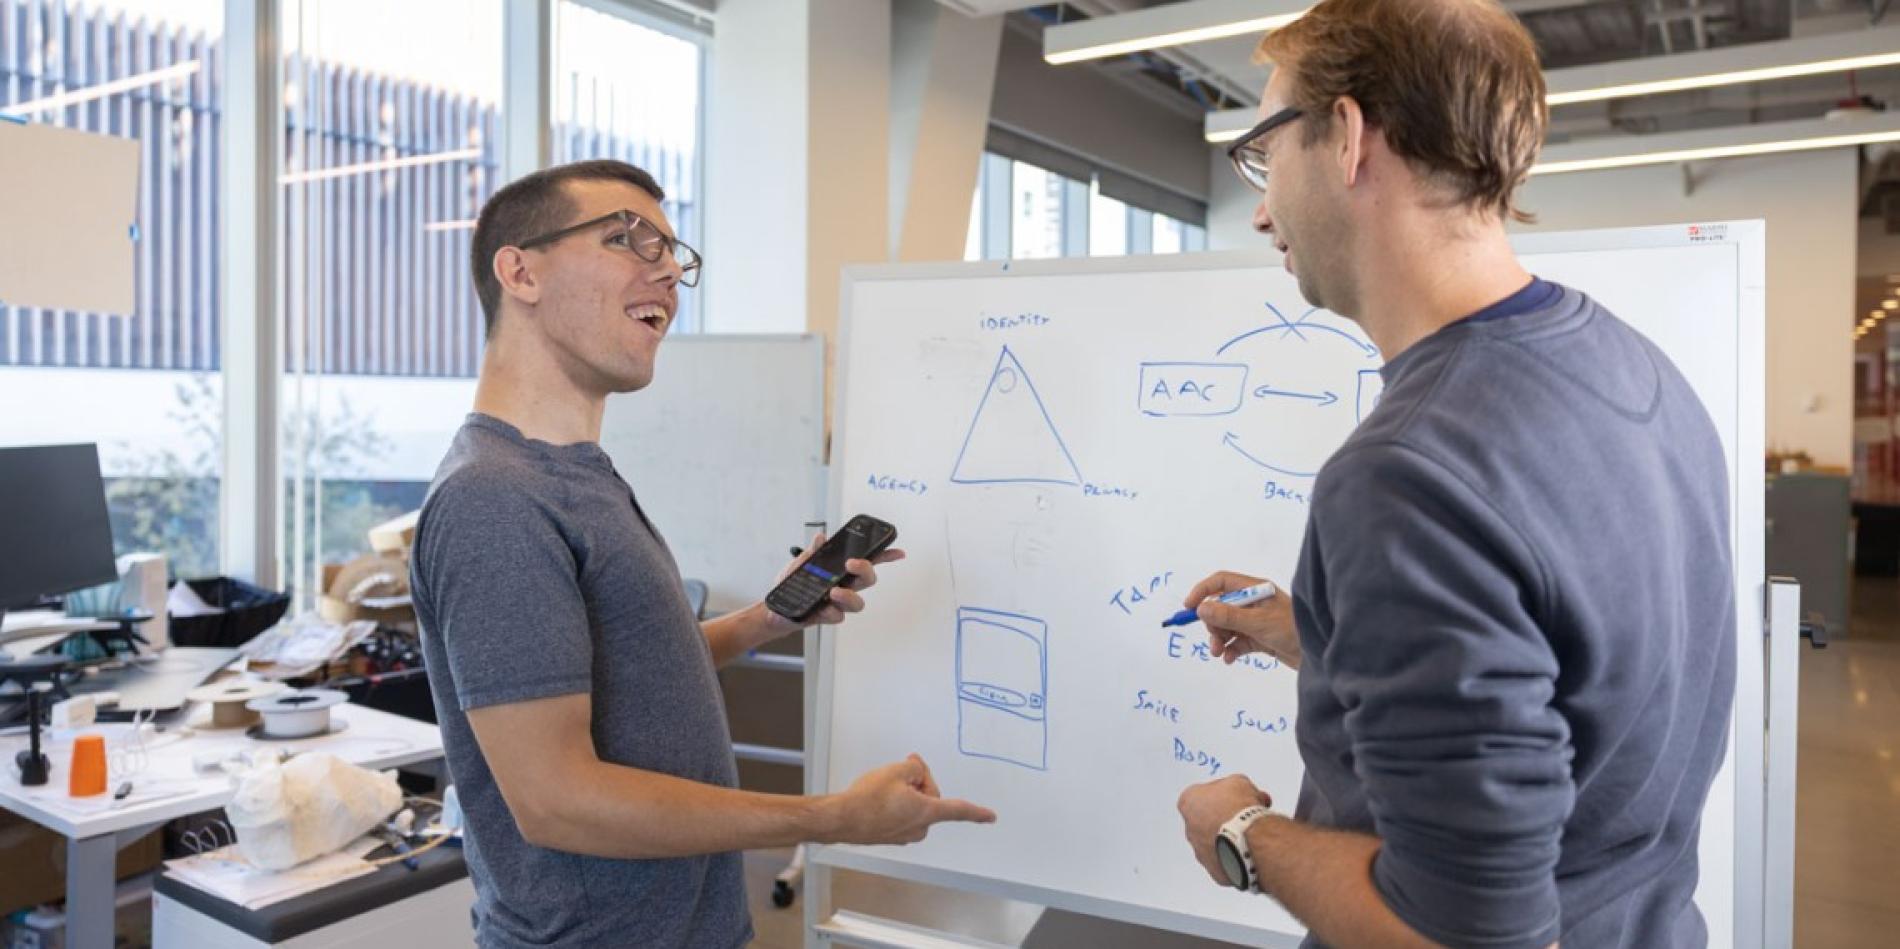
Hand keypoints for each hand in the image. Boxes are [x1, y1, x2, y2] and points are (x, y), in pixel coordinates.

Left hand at [768, 531, 906, 630]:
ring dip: (849, 596)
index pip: (867, 562)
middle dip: (865, 570)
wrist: (776, 608)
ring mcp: (837, 603)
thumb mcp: (800, 563)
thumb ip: (813, 552)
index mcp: (841, 571)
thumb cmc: (792, 584)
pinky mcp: (827, 616)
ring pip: (858, 603)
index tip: (898, 552)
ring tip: (834, 591)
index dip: (884, 557)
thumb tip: (821, 538)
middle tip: (851, 564)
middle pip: (868, 580)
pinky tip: (820, 607)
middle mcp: (844, 586)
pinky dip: (830, 611)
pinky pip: (837, 616)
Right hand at [827, 754, 995, 844]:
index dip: (977, 812)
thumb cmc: (868, 799)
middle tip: (900, 771)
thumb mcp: (897, 770)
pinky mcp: (890, 837)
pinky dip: (893, 805)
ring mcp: (904, 835)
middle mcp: (919, 828)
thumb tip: (916, 770)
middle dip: (918, 783)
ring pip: (913, 806)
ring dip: (904, 794)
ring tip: (882, 787)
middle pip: (929, 798)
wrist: (841, 819)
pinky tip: (877, 798)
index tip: (990, 817)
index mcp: (926, 812)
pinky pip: (900, 815)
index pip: (958, 810)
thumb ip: (915, 767)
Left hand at [1177, 775, 1272, 885]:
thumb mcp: (1239, 781)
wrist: (1249, 838)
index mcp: (1189, 803)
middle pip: (1207, 821)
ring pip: (1215, 843)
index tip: (1237, 797)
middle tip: (1247, 815)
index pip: (1202, 796)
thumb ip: (1233, 786)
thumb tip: (1240, 791)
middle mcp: (1190, 829)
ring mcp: (1201, 852)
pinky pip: (1226, 862)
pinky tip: (1252, 851)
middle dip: (1225, 818)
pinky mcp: (1215, 871)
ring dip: (1230, 838)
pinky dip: (1237, 857)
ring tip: (1253, 834)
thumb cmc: (1239, 809)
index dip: (1223, 796)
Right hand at [1181, 571, 1299, 668]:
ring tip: (1219, 652)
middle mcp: (1253, 603)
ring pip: (1227, 627)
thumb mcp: (1258, 622)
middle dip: (1212, 624)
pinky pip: (1237, 642)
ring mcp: (1256, 621)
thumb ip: (1228, 615)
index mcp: (1254, 589)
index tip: (1190, 606)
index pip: (1221, 582)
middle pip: (1220, 608)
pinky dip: (1231, 650)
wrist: (1318, 653)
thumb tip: (1201, 608)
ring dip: (1219, 639)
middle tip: (1214, 638)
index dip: (1203, 591)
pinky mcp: (1260, 638)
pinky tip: (1230, 658)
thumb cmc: (1293, 629)